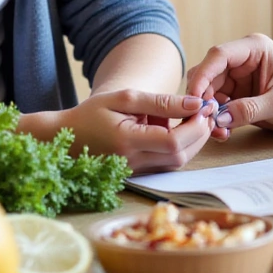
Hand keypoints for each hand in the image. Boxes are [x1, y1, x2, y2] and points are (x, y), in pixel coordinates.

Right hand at [31, 89, 214, 172]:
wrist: (68, 139)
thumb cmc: (92, 114)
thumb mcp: (125, 98)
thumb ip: (161, 102)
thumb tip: (195, 104)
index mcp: (127, 141)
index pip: (172, 141)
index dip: (194, 126)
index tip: (202, 107)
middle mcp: (134, 162)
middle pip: (180, 155)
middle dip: (199, 134)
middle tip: (205, 111)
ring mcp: (137, 172)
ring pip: (177, 162)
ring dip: (192, 141)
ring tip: (191, 117)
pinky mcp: (139, 174)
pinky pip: (167, 164)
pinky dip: (179, 147)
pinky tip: (176, 129)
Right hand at [184, 33, 272, 139]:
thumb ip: (250, 109)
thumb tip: (219, 118)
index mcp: (254, 48)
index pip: (218, 56)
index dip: (202, 76)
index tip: (194, 99)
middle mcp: (243, 60)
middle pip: (209, 74)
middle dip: (202, 97)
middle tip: (203, 121)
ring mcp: (240, 78)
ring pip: (210, 92)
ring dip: (208, 111)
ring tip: (215, 132)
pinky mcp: (240, 95)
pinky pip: (219, 105)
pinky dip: (217, 119)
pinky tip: (222, 133)